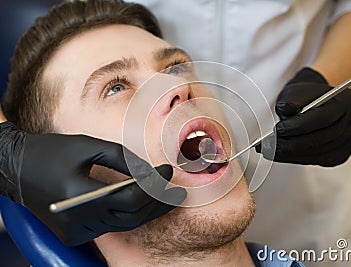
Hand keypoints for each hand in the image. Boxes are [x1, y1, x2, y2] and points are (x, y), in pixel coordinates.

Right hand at [0, 122, 186, 245]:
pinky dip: (126, 216)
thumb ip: (123, 159)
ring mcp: (75, 231)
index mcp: (80, 195)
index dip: (154, 185)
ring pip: (124, 224)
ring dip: (146, 211)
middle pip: (132, 216)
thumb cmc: (52, 152)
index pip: (130, 198)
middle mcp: (78, 219)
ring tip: (165, 197)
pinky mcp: (73, 235)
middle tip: (177, 193)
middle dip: (158, 204)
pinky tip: (139, 204)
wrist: (17, 169)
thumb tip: (150, 173)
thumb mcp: (88, 146)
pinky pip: (109, 227)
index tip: (168, 171)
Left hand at [256, 67, 350, 166]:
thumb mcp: (297, 91)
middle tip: (268, 146)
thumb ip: (292, 99)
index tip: (277, 130)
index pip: (323, 117)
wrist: (318, 102)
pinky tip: (282, 155)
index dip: (299, 126)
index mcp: (348, 101)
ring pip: (319, 152)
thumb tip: (284, 110)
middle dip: (292, 144)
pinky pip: (319, 159)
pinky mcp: (341, 155)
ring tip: (269, 151)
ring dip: (292, 154)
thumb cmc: (306, 96)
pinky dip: (299, 158)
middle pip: (321, 138)